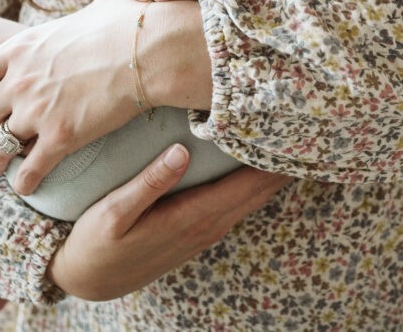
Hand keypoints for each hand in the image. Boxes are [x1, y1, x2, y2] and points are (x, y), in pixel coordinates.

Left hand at [0, 0, 144, 193]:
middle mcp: (19, 82)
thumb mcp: (89, 13)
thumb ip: (79, 19)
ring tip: (3, 166)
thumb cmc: (127, 27)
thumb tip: (99, 9)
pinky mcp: (61, 137)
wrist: (149, 51)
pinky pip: (28, 171)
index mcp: (19, 50)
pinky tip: (29, 185)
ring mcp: (37, 111)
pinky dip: (25, 182)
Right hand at [47, 143, 290, 300]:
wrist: (89, 281)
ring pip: (256, 196)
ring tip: (298, 135)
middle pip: (262, 189)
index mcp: (193, 216)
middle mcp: (210, 224)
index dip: (276, 157)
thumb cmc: (96, 243)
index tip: (298, 126)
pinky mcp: (202, 229)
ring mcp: (209, 229)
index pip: (250, 182)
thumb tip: (180, 151)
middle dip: (286, 159)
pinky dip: (259, 181)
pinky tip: (264, 162)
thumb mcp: (113, 212)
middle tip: (312, 121)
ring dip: (277, 170)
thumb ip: (149, 183)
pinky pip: (242, 201)